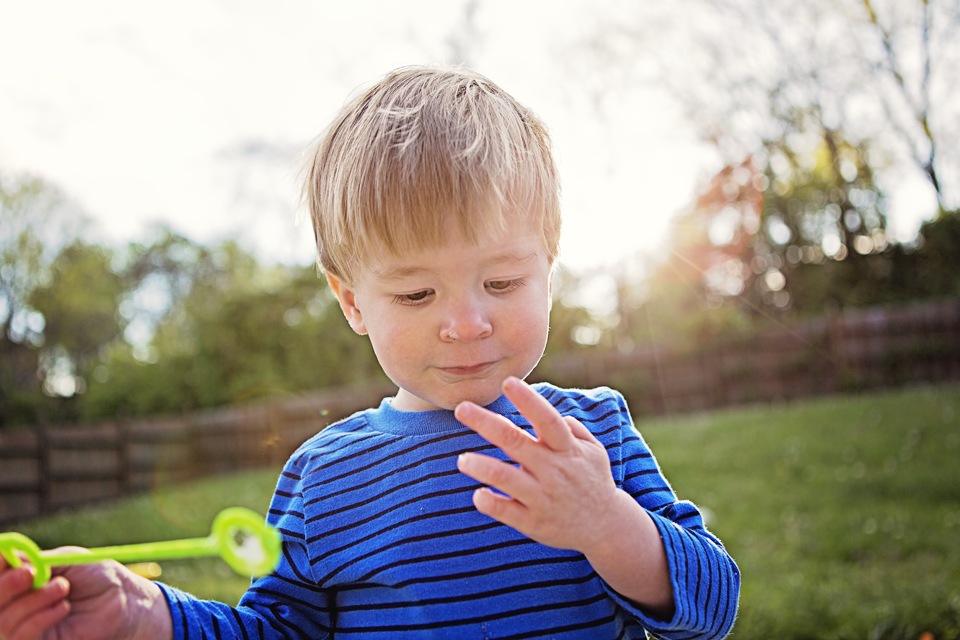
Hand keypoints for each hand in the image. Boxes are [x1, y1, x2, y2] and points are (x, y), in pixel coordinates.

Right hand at [0, 548, 171, 639]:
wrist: (123, 599)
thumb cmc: (97, 576)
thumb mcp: (67, 561)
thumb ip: (37, 561)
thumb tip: (8, 555)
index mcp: (22, 582)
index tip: (7, 558)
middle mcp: (19, 606)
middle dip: (7, 586)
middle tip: (30, 574)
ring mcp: (27, 628)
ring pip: (5, 621)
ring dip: (34, 600)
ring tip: (63, 588)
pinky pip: (22, 637)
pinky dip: (40, 619)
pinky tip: (63, 607)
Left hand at [454, 376, 619, 554]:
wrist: (606, 528)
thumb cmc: (593, 482)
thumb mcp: (594, 451)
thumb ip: (573, 428)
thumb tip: (549, 410)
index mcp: (567, 449)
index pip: (547, 419)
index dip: (528, 400)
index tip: (507, 382)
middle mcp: (553, 470)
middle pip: (515, 441)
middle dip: (485, 423)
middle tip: (461, 408)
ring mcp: (542, 497)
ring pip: (505, 477)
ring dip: (481, 466)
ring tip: (462, 460)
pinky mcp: (532, 522)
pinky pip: (505, 511)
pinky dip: (488, 502)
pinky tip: (478, 495)